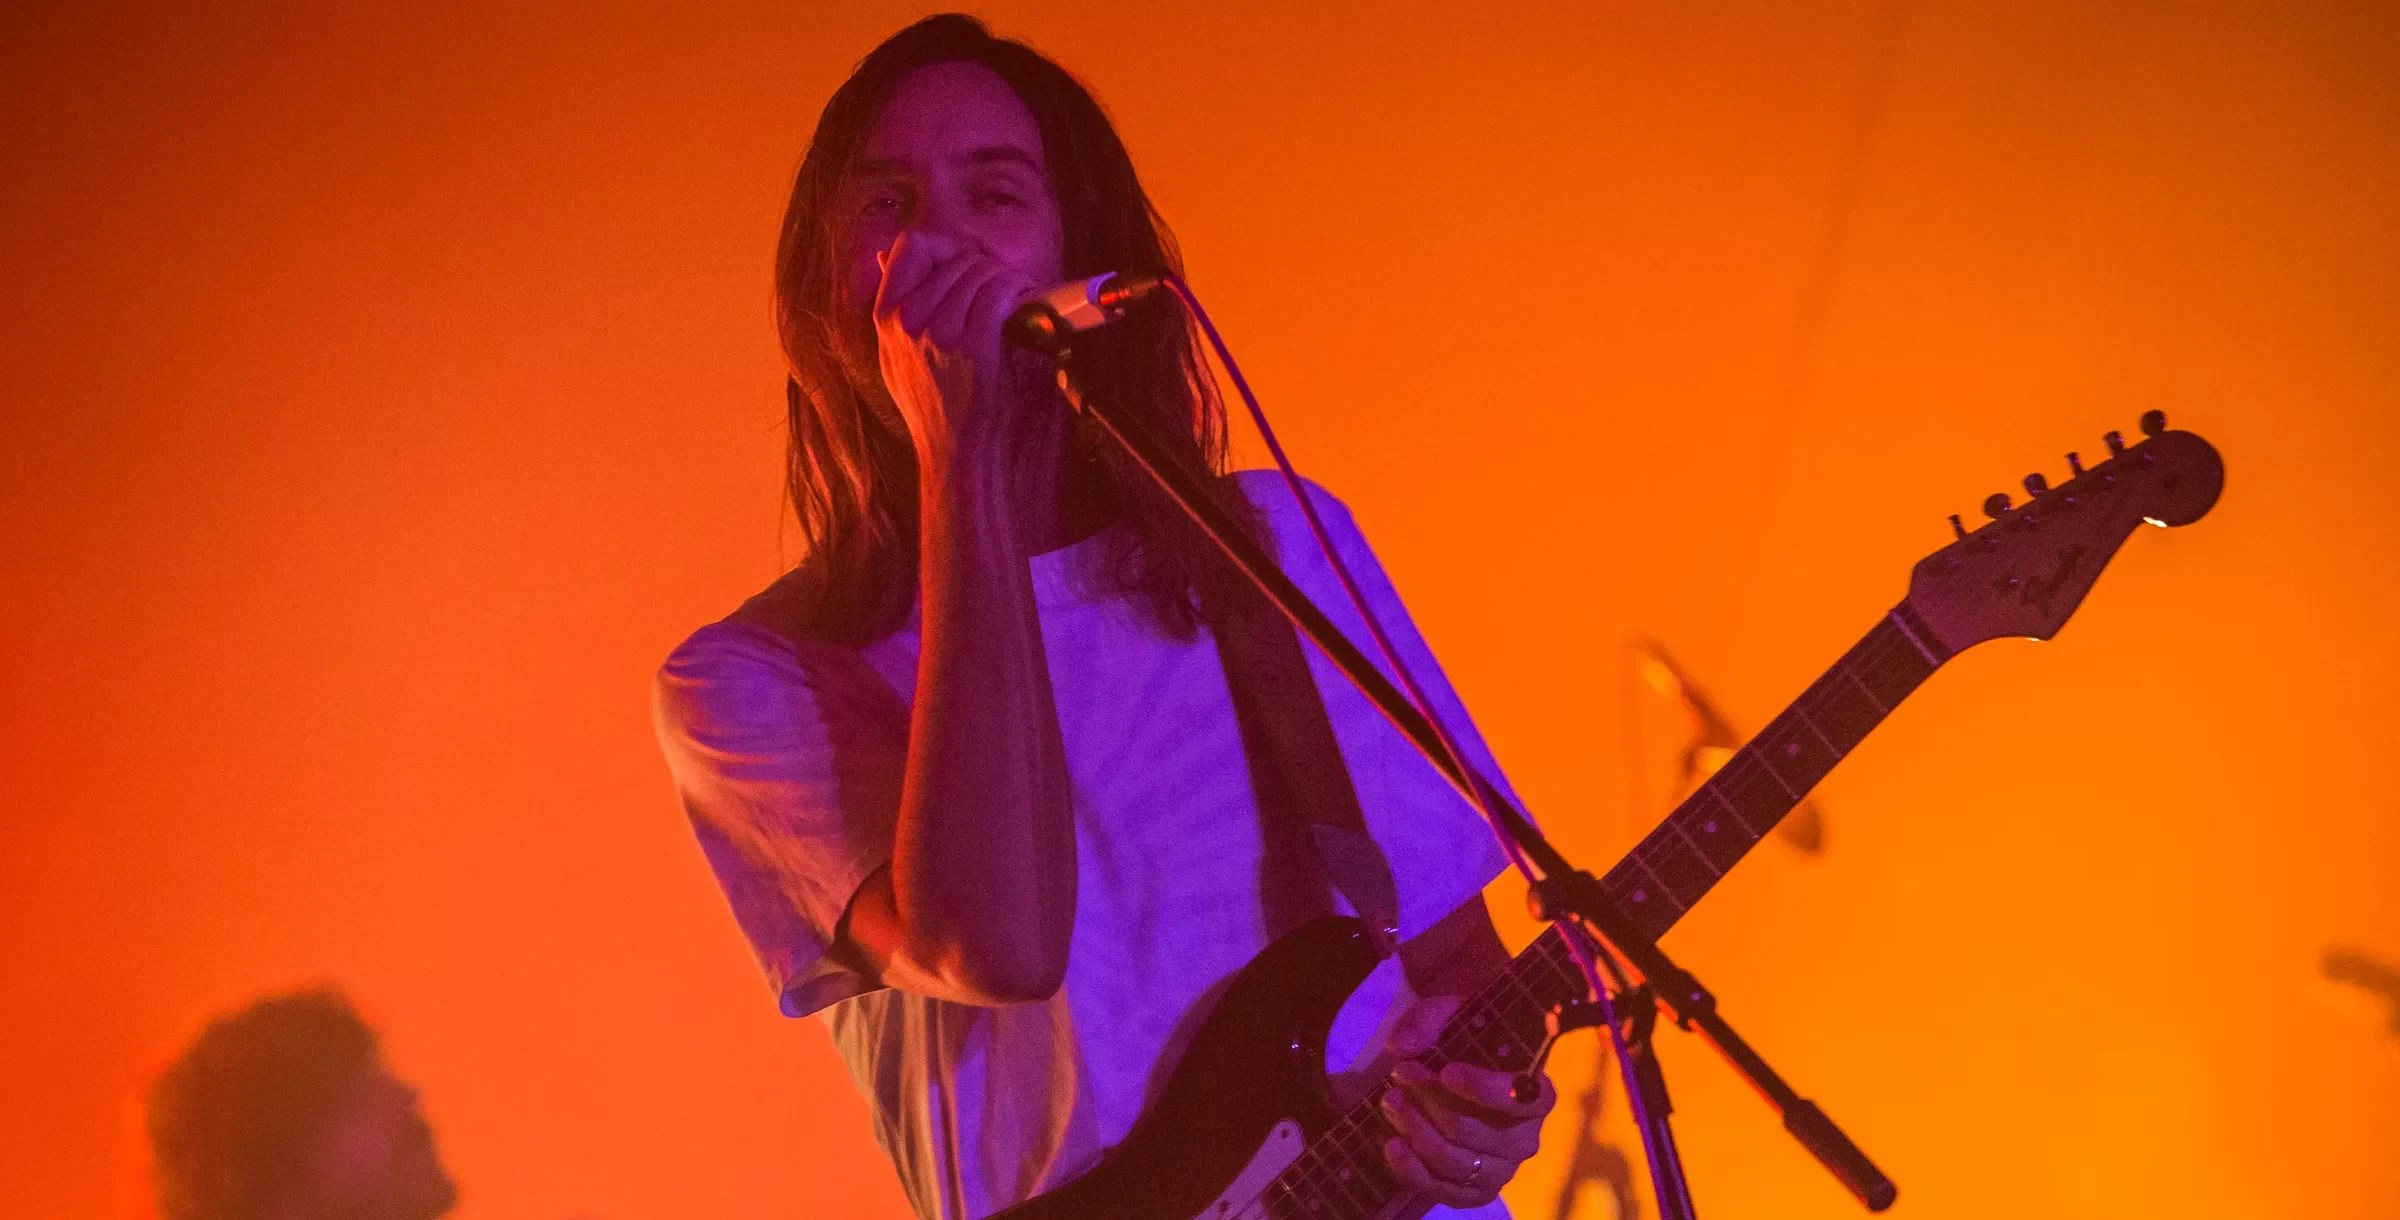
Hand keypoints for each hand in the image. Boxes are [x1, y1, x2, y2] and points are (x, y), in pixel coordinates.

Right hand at [871, 229, 1045, 476]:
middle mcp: (909, 321)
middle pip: (956, 260)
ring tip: (1017, 295)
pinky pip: (999, 293)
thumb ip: (893, 307)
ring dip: (1007, 278)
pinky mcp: (975, 348)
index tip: (963, 265)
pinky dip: (1017, 289)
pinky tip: (1025, 301)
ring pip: (981, 273)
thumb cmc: (933, 405)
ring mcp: (941, 334)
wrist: (956, 452)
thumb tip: (884, 257)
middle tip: (1003, 286)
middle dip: (986, 268)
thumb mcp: (895, 356)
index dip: (943, 247)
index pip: (910, 247)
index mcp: (887, 318)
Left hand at [1377, 994, 1555, 1208]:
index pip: (1523, 1099)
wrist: (1459, 1076)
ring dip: (1416, 1132)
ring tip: (1389, 1102)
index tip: (1447, 1072)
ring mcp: (1500, 1170)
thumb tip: (1402, 1045)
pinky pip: (1444, 1191)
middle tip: (1398, 1076)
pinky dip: (1413, 1170)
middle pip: (1473, 1131)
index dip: (1484, 1089)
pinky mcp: (1474, 1192)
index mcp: (1536, 1095)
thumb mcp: (1451, 1015)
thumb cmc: (1465, 1042)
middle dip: (1429, 1103)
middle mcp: (1525, 1139)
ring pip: (1454, 1162)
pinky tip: (1391, 1144)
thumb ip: (1429, 1019)